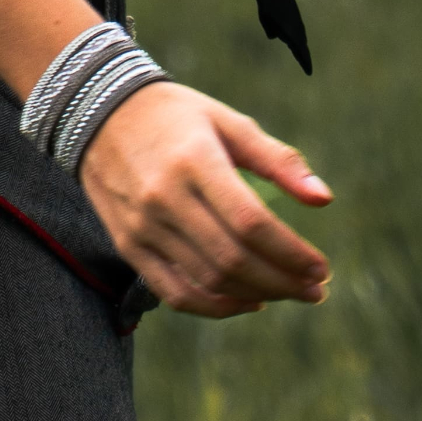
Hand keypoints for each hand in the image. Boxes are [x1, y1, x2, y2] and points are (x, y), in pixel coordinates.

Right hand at [79, 83, 332, 316]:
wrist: (97, 113)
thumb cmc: (176, 116)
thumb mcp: (229, 122)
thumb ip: (278, 161)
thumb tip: (324, 200)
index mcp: (195, 160)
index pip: (251, 222)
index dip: (291, 252)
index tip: (321, 267)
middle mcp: (164, 198)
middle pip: (233, 258)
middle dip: (283, 282)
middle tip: (315, 289)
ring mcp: (142, 226)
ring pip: (208, 281)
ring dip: (258, 295)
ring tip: (290, 293)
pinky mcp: (128, 246)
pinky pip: (175, 293)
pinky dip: (216, 307)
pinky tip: (248, 301)